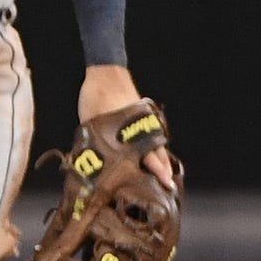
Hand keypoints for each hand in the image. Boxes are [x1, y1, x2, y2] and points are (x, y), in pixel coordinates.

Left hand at [80, 64, 176, 186]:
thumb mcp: (91, 122)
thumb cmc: (96, 96)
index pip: (150, 155)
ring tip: (164, 177)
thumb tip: (91, 162)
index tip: (165, 183)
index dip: (157, 171)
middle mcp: (142, 127)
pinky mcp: (140, 117)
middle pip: (158, 153)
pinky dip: (153, 147)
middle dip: (163, 170)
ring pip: (156, 145)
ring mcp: (143, 122)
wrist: (106, 74)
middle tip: (168, 187)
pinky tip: (153, 157)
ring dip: (160, 160)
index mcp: (131, 131)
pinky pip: (150, 136)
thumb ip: (96, 141)